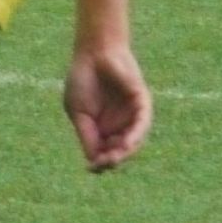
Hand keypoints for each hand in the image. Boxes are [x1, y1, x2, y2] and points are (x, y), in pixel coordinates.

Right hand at [63, 39, 150, 172]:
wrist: (93, 53)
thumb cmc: (82, 80)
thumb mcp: (79, 113)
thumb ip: (87, 135)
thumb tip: (92, 161)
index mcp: (101, 129)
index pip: (104, 153)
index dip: (99, 163)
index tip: (91, 168)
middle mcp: (119, 125)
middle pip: (120, 151)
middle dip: (112, 160)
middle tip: (104, 164)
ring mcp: (131, 116)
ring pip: (133, 142)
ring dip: (124, 152)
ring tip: (113, 158)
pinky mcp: (142, 104)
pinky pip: (142, 124)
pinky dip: (135, 136)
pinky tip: (126, 144)